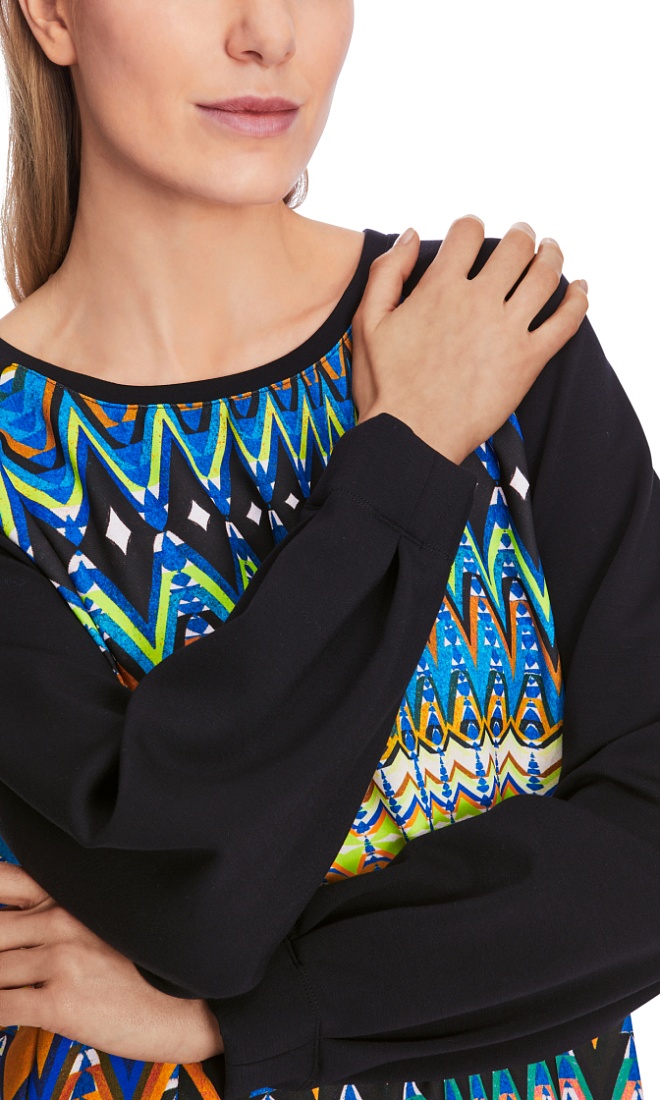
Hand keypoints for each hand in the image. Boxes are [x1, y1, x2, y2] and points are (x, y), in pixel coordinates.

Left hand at [0, 862, 222, 1063]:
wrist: (191, 1004)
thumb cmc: (149, 963)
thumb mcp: (107, 920)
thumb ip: (60, 913)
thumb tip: (20, 927)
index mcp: (70, 894)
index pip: (2, 879)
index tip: (1, 926)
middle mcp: (61, 918)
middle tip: (9, 967)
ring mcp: (62, 958)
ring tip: (11, 989)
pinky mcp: (61, 1002)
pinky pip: (0, 1007)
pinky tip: (6, 1015)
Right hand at [350, 216, 588, 464]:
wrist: (410, 438)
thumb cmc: (386, 387)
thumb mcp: (368, 323)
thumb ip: (386, 272)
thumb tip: (411, 234)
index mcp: (440, 288)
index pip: (468, 232)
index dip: (472, 225)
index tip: (474, 231)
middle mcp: (479, 301)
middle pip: (515, 247)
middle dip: (522, 235)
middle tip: (524, 236)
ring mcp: (508, 330)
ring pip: (545, 276)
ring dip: (552, 256)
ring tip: (551, 251)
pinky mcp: (528, 361)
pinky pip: (566, 322)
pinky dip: (578, 300)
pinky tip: (580, 290)